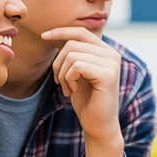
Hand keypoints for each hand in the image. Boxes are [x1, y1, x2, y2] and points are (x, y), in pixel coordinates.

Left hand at [42, 27, 122, 141]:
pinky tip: (73, 91)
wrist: (98, 125)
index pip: (80, 32)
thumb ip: (73, 54)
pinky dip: (68, 79)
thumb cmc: (86, 100)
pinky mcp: (108, 75)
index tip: (43, 36)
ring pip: (72, 55)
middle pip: (72, 43)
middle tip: (60, 83)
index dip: (60, 31)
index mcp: (106, 51)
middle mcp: (112, 54)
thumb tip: (57, 35)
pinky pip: (76, 66)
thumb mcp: (77, 73)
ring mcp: (112, 63)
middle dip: (58, 63)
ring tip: (68, 88)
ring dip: (62, 74)